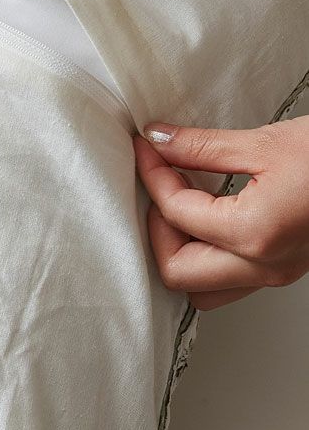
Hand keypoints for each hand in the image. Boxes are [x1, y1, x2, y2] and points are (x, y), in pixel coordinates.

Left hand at [133, 115, 308, 310]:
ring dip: (179, 247)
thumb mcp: (265, 143)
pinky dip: (204, 252)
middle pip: (177, 272)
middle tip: (156, 183)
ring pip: (201, 287)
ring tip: (179, 201)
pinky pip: (227, 279)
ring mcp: (276, 272)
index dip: (152, 175)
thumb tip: (158, 141)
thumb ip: (200, 147)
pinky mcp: (283, 267)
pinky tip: (205, 214)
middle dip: (155, 226)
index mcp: (256, 234)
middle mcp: (265, 265)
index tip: (146, 147)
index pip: (176, 213)